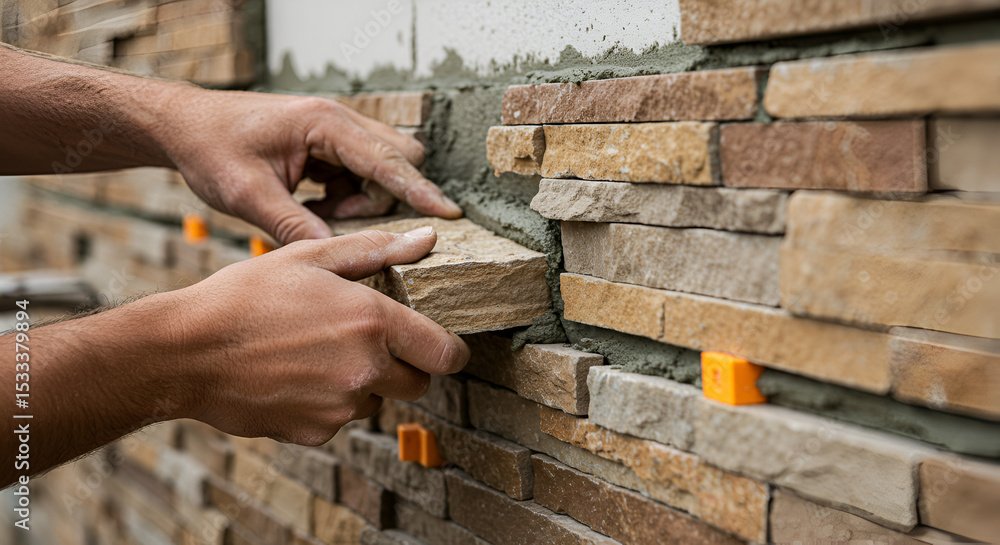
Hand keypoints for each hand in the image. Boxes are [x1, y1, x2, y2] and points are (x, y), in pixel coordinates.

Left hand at [159, 88, 461, 244]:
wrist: (185, 126)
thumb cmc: (212, 149)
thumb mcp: (248, 195)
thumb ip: (295, 224)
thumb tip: (336, 252)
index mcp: (325, 124)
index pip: (387, 161)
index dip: (420, 191)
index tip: (450, 214)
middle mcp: (338, 120)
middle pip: (397, 158)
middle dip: (384, 195)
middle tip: (340, 215)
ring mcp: (335, 130)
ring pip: (381, 167)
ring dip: (362, 196)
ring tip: (317, 209)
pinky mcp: (329, 143)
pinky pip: (360, 172)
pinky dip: (346, 193)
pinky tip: (313, 202)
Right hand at [167, 227, 469, 444]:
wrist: (185, 353)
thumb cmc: (245, 297)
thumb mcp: (308, 257)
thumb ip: (374, 250)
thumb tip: (425, 239)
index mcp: (372, 321)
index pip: (444, 352)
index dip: (450, 351)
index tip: (442, 347)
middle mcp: (365, 369)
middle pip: (419, 384)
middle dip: (405, 367)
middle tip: (367, 344)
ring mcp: (341, 406)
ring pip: (377, 402)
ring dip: (362, 384)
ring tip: (315, 355)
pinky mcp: (316, 433)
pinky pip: (340, 421)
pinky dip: (328, 404)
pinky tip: (293, 378)